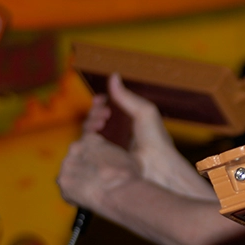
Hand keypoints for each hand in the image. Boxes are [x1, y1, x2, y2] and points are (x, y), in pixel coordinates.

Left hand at [57, 131, 142, 209]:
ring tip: (94, 191)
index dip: (93, 155)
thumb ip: (111, 154)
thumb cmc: (127, 174)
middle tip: (96, 179)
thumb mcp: (125, 156)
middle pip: (76, 158)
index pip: (87, 142)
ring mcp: (67, 165)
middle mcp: (76, 148)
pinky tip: (88, 200)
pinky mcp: (63, 182)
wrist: (120, 191)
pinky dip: (75, 196)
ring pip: (70, 174)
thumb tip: (112, 162)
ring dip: (78, 182)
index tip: (98, 164)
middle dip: (83, 168)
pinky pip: (67, 190)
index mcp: (91, 139)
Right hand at [88, 74, 211, 199]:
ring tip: (101, 123)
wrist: (158, 168)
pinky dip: (87, 139)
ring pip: (89, 134)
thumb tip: (113, 75)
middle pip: (95, 121)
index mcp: (128, 125)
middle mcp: (118, 137)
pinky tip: (94, 135)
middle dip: (95, 113)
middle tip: (104, 114)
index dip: (100, 105)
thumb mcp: (143, 112)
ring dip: (90, 124)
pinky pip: (87, 149)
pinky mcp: (102, 162)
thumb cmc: (156, 141)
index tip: (101, 100)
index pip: (106, 111)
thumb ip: (126, 96)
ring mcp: (109, 150)